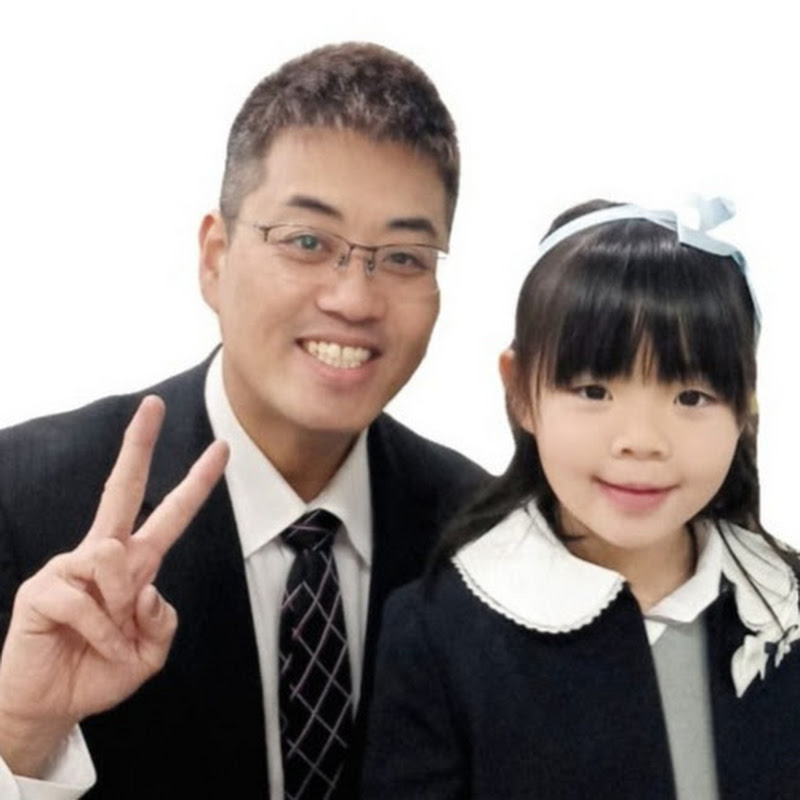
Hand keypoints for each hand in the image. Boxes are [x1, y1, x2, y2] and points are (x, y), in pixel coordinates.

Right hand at [0, 396, 228, 776]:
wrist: (52, 704)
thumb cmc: (100, 670)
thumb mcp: (150, 652)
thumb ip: (163, 621)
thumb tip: (148, 587)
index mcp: (135, 564)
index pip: (169, 514)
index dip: (196, 483)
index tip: (221, 449)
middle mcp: (103, 555)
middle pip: (122, 488)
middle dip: (139, 445)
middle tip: (154, 404)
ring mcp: (70, 567)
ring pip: (113, 557)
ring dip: (123, 607)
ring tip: (113, 637)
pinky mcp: (43, 589)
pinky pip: (85, 601)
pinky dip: (102, 633)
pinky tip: (95, 646)